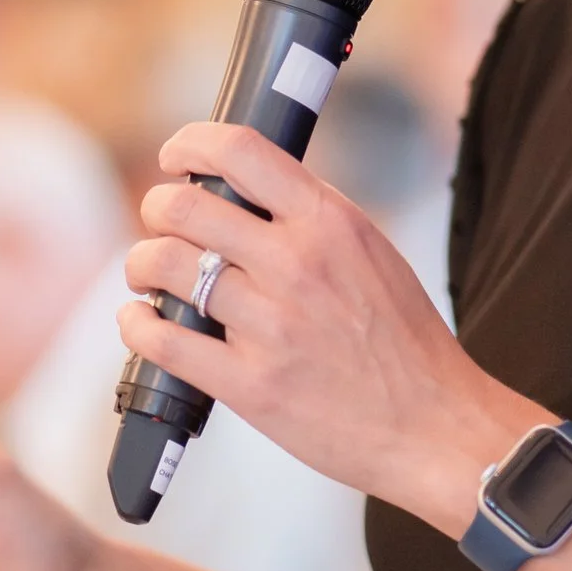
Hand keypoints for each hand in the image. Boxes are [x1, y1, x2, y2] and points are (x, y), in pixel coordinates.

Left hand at [121, 123, 547, 537]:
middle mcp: (298, 264)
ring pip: (163, 267)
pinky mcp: (250, 385)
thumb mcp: (372, 251)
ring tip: (147, 275)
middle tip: (161, 225)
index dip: (191, 144)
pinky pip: (163, 340)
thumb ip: (312, 220)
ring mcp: (271, 325)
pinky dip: (137, 324)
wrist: (434, 425)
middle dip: (158, 209)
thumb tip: (245, 195)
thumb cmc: (405, 341)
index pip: (241, 152)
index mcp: (331, 222)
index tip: (176, 158)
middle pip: (184, 206)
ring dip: (141, 265)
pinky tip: (141, 321)